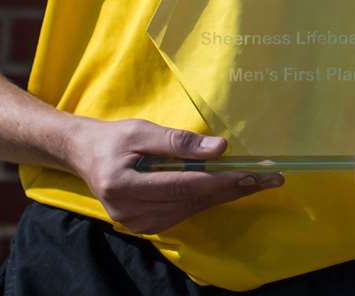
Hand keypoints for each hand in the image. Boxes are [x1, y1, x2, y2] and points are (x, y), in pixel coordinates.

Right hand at [67, 118, 282, 234]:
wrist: (84, 156)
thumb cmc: (113, 139)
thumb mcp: (142, 131)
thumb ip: (179, 142)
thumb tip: (220, 149)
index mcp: (125, 186)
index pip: (186, 185)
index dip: (224, 180)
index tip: (256, 175)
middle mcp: (130, 211)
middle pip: (193, 200)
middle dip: (234, 189)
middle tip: (270, 179)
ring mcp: (136, 222)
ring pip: (191, 209)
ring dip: (225, 195)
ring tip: (256, 182)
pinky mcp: (144, 224)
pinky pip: (183, 212)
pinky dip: (206, 199)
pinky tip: (227, 188)